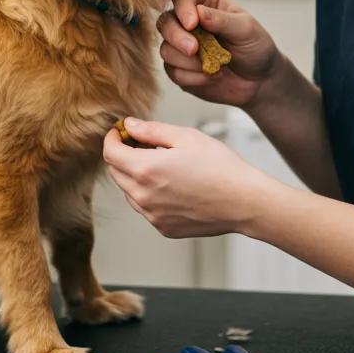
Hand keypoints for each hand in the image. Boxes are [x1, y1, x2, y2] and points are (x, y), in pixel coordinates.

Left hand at [102, 117, 277, 238]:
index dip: (112, 138)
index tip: (120, 131)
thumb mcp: (186, 137)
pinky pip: (145, 207)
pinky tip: (173, 185)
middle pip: (116, 173)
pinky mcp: (163, 227)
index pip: (110, 153)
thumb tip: (129, 125)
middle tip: (142, 143)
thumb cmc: (219, 166)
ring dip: (136, 176)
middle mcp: (143, 196)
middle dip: (123, 155)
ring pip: (129, 191)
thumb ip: (151, 130)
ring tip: (163, 164)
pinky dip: (149, 194)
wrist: (243, 201)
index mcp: (145, 169)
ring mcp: (152, 215)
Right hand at [156, 0, 279, 107]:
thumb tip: (199, 12)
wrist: (260, 81)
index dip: (183, 8)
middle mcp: (189, 23)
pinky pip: (173, 72)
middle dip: (176, 37)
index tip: (192, 24)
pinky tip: (212, 77)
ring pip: (166, 50)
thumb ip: (222, 20)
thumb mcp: (246, 30)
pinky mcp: (180, 69)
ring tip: (216, 67)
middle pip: (165, 22)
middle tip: (193, 49)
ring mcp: (182, 46)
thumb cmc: (255, 48)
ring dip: (189, 62)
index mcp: (205, 3)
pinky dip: (193, 78)